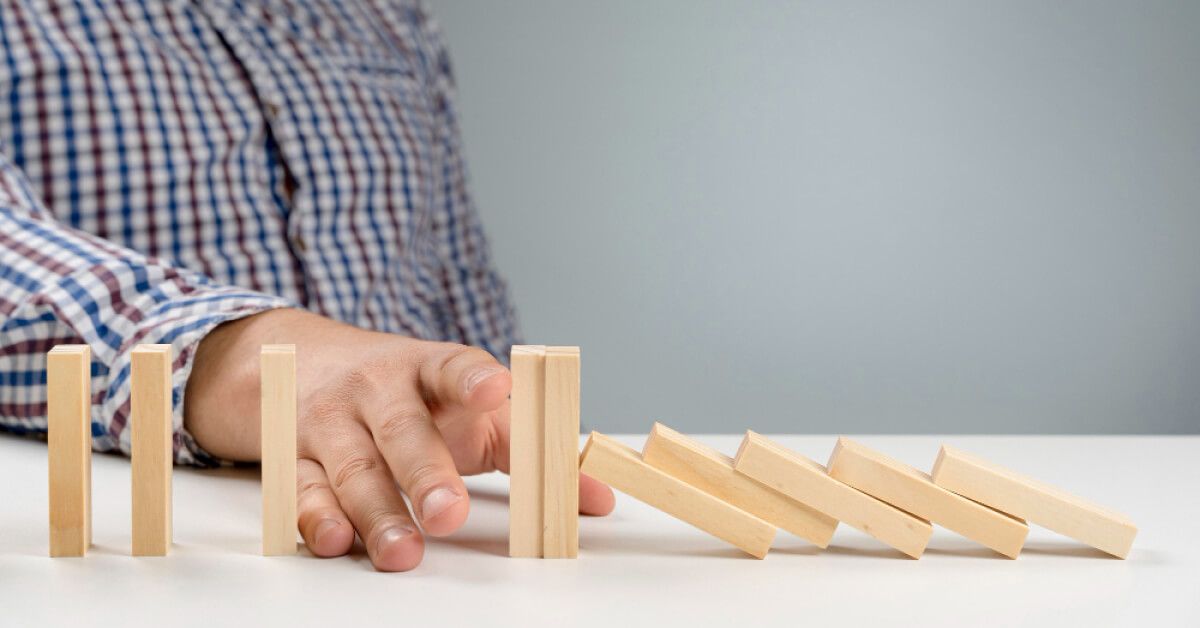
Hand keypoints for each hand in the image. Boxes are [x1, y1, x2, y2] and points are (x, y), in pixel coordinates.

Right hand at [185, 308, 614, 570]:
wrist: (301, 360)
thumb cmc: (408, 394)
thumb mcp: (471, 409)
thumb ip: (529, 450)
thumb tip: (597, 500)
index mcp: (429, 370)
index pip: (453, 366)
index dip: (474, 378)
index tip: (497, 388)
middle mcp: (378, 391)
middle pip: (402, 429)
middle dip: (426, 473)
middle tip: (448, 515)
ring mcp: (333, 422)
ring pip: (354, 468)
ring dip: (378, 513)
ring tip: (403, 553)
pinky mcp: (294, 457)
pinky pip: (302, 491)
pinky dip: (315, 519)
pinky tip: (337, 541)